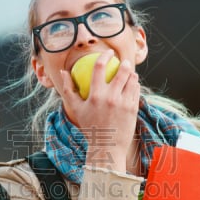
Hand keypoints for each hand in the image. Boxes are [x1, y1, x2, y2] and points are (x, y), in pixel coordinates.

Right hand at [60, 51, 139, 170]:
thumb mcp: (76, 109)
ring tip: (129, 73)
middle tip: (123, 62)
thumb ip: (68, 89)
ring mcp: (124, 103)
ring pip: (132, 80)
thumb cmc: (90, 127)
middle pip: (122, 71)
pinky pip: (136, 91)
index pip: (99, 67)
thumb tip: (63, 72)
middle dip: (124, 64)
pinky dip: (135, 85)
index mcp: (95, 96)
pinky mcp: (133, 109)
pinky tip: (132, 85)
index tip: (108, 53)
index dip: (104, 56)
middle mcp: (111, 98)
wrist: (107, 146)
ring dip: (131, 74)